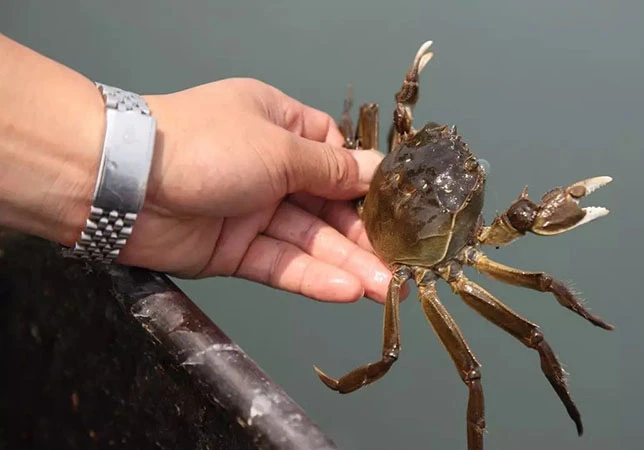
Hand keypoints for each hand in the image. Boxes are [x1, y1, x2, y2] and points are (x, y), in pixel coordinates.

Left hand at [117, 78, 391, 302]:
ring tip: (384, 288)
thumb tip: (376, 172)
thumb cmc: (204, 145)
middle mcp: (271, 168)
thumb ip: (332, 169)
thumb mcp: (281, 149)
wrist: (124, 183)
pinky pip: (283, 263)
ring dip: (347, 264)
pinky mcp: (236, 250)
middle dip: (364, 235)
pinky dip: (313, 277)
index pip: (336, 157)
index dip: (366, 185)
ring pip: (310, 241)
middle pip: (328, 205)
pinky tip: (346, 290)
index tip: (398, 209)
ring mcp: (253, 211)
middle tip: (399, 265)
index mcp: (281, 126)